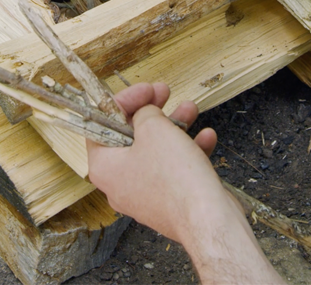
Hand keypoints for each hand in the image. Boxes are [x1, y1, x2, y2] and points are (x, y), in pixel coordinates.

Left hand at [87, 83, 283, 284]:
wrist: (208, 221)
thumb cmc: (174, 176)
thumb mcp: (153, 128)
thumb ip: (143, 112)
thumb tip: (145, 113)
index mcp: (104, 166)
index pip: (102, 125)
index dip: (123, 101)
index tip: (144, 89)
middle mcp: (120, 183)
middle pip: (130, 135)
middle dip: (152, 110)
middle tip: (164, 92)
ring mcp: (145, 194)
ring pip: (156, 149)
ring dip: (174, 125)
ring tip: (190, 108)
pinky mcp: (169, 201)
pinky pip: (174, 169)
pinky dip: (188, 149)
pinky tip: (206, 136)